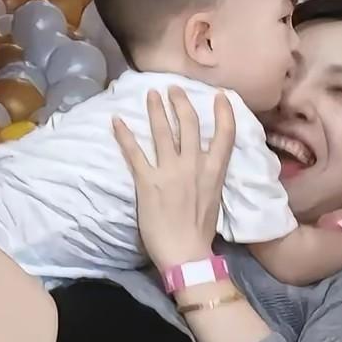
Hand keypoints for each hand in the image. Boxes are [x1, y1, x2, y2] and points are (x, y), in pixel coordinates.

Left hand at [113, 88, 234, 272]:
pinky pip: (134, 153)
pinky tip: (116, 120)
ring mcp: (170, 172)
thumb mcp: (214, 199)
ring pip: (163, 132)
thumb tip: (205, 164)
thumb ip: (209, 177)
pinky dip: (124, 135)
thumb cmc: (200, 231)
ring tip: (151, 93)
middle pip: (189, 125)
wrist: (186, 254)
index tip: (220, 96)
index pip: (225, 135)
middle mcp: (193, 166)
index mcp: (214, 172)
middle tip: (173, 88)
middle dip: (181, 102)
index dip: (223, 113)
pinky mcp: (148, 182)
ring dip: (156, 110)